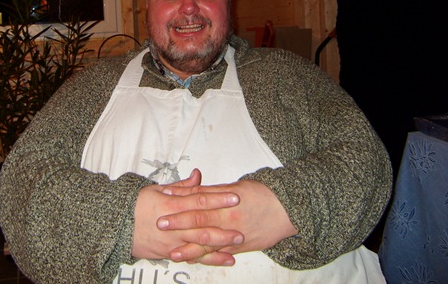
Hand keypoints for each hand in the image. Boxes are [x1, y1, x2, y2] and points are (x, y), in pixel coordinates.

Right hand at [132, 169, 243, 265]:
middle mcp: (173, 224)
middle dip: (223, 225)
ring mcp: (172, 241)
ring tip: (237, 243)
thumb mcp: (157, 189)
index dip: (217, 198)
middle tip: (242, 225)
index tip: (234, 197)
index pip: (199, 200)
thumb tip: (198, 175)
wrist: (116, 226)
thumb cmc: (137, 205)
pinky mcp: (169, 253)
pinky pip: (192, 257)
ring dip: (220, 244)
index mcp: (171, 204)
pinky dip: (209, 259)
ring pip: (199, 244)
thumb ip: (182, 186)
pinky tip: (224, 259)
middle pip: (202, 225)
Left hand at [158, 170, 297, 263]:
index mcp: (226, 201)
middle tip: (160, 224)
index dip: (180, 200)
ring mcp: (234, 235)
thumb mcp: (237, 187)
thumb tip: (194, 189)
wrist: (287, 210)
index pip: (198, 200)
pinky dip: (207, 258)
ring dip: (190, 249)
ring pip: (209, 243)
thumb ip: (214, 191)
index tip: (164, 198)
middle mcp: (228, 218)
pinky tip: (195, 261)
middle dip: (179, 224)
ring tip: (173, 253)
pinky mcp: (240, 247)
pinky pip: (220, 254)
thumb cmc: (262, 195)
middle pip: (199, 221)